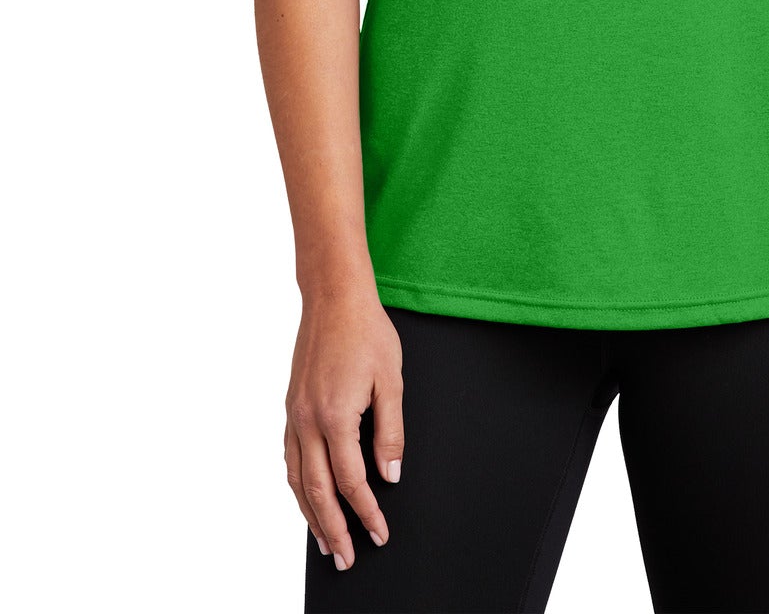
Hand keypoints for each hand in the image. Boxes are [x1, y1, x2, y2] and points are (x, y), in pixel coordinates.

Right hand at [283, 285, 405, 569]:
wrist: (333, 297)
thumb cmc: (366, 331)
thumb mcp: (392, 381)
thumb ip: (391, 432)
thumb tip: (390, 474)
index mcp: (336, 417)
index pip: (351, 482)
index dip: (367, 513)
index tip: (379, 533)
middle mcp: (308, 421)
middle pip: (317, 491)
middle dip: (333, 529)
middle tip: (347, 558)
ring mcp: (294, 415)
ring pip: (297, 480)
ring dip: (310, 515)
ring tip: (325, 541)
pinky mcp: (291, 407)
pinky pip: (289, 458)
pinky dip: (297, 485)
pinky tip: (306, 496)